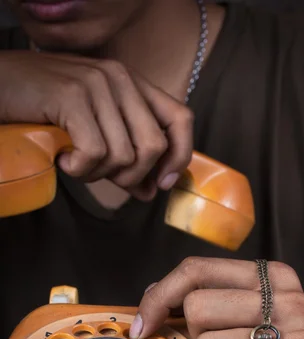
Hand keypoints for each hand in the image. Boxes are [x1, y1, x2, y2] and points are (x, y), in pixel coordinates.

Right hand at [0, 51, 192, 199]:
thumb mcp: (95, 130)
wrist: (1, 85)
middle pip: (154, 146)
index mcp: (132, 84)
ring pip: (124, 155)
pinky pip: (95, 153)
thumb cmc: (47, 110)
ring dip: (99, 175)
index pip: (181, 119)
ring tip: (76, 164)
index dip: (179, 156)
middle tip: (102, 176)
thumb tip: (152, 191)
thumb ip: (126, 156)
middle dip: (131, 177)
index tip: (161, 183)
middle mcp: (120, 78)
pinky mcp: (72, 96)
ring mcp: (97, 84)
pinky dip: (79, 169)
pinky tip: (63, 160)